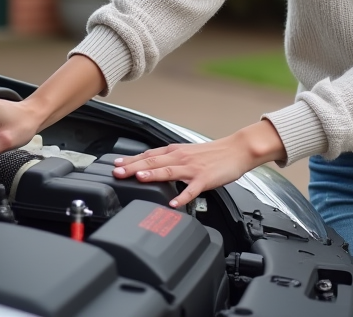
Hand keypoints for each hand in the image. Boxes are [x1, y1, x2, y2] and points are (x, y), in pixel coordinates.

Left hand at [111, 119, 285, 207]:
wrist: (237, 150)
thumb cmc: (213, 154)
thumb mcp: (187, 153)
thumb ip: (170, 160)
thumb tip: (152, 166)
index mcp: (175, 152)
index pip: (149, 154)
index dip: (131, 160)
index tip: (115, 164)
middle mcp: (181, 158)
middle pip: (154, 161)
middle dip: (134, 167)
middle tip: (118, 172)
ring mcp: (192, 169)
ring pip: (169, 171)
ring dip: (153, 174)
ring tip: (139, 178)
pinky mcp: (205, 179)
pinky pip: (191, 190)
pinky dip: (181, 196)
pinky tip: (173, 203)